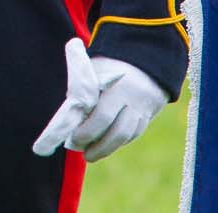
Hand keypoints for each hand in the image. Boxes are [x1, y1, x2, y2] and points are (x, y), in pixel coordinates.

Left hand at [31, 37, 166, 161]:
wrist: (144, 62)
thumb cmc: (110, 66)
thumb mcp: (95, 70)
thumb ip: (83, 92)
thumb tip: (69, 119)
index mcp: (117, 87)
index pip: (102, 115)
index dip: (88, 131)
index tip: (73, 139)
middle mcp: (133, 100)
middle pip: (117, 130)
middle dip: (98, 145)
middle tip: (82, 153)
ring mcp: (143, 110)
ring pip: (126, 136)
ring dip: (108, 149)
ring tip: (91, 155)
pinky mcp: (147, 116)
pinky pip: (133, 134)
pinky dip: (119, 142)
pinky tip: (106, 146)